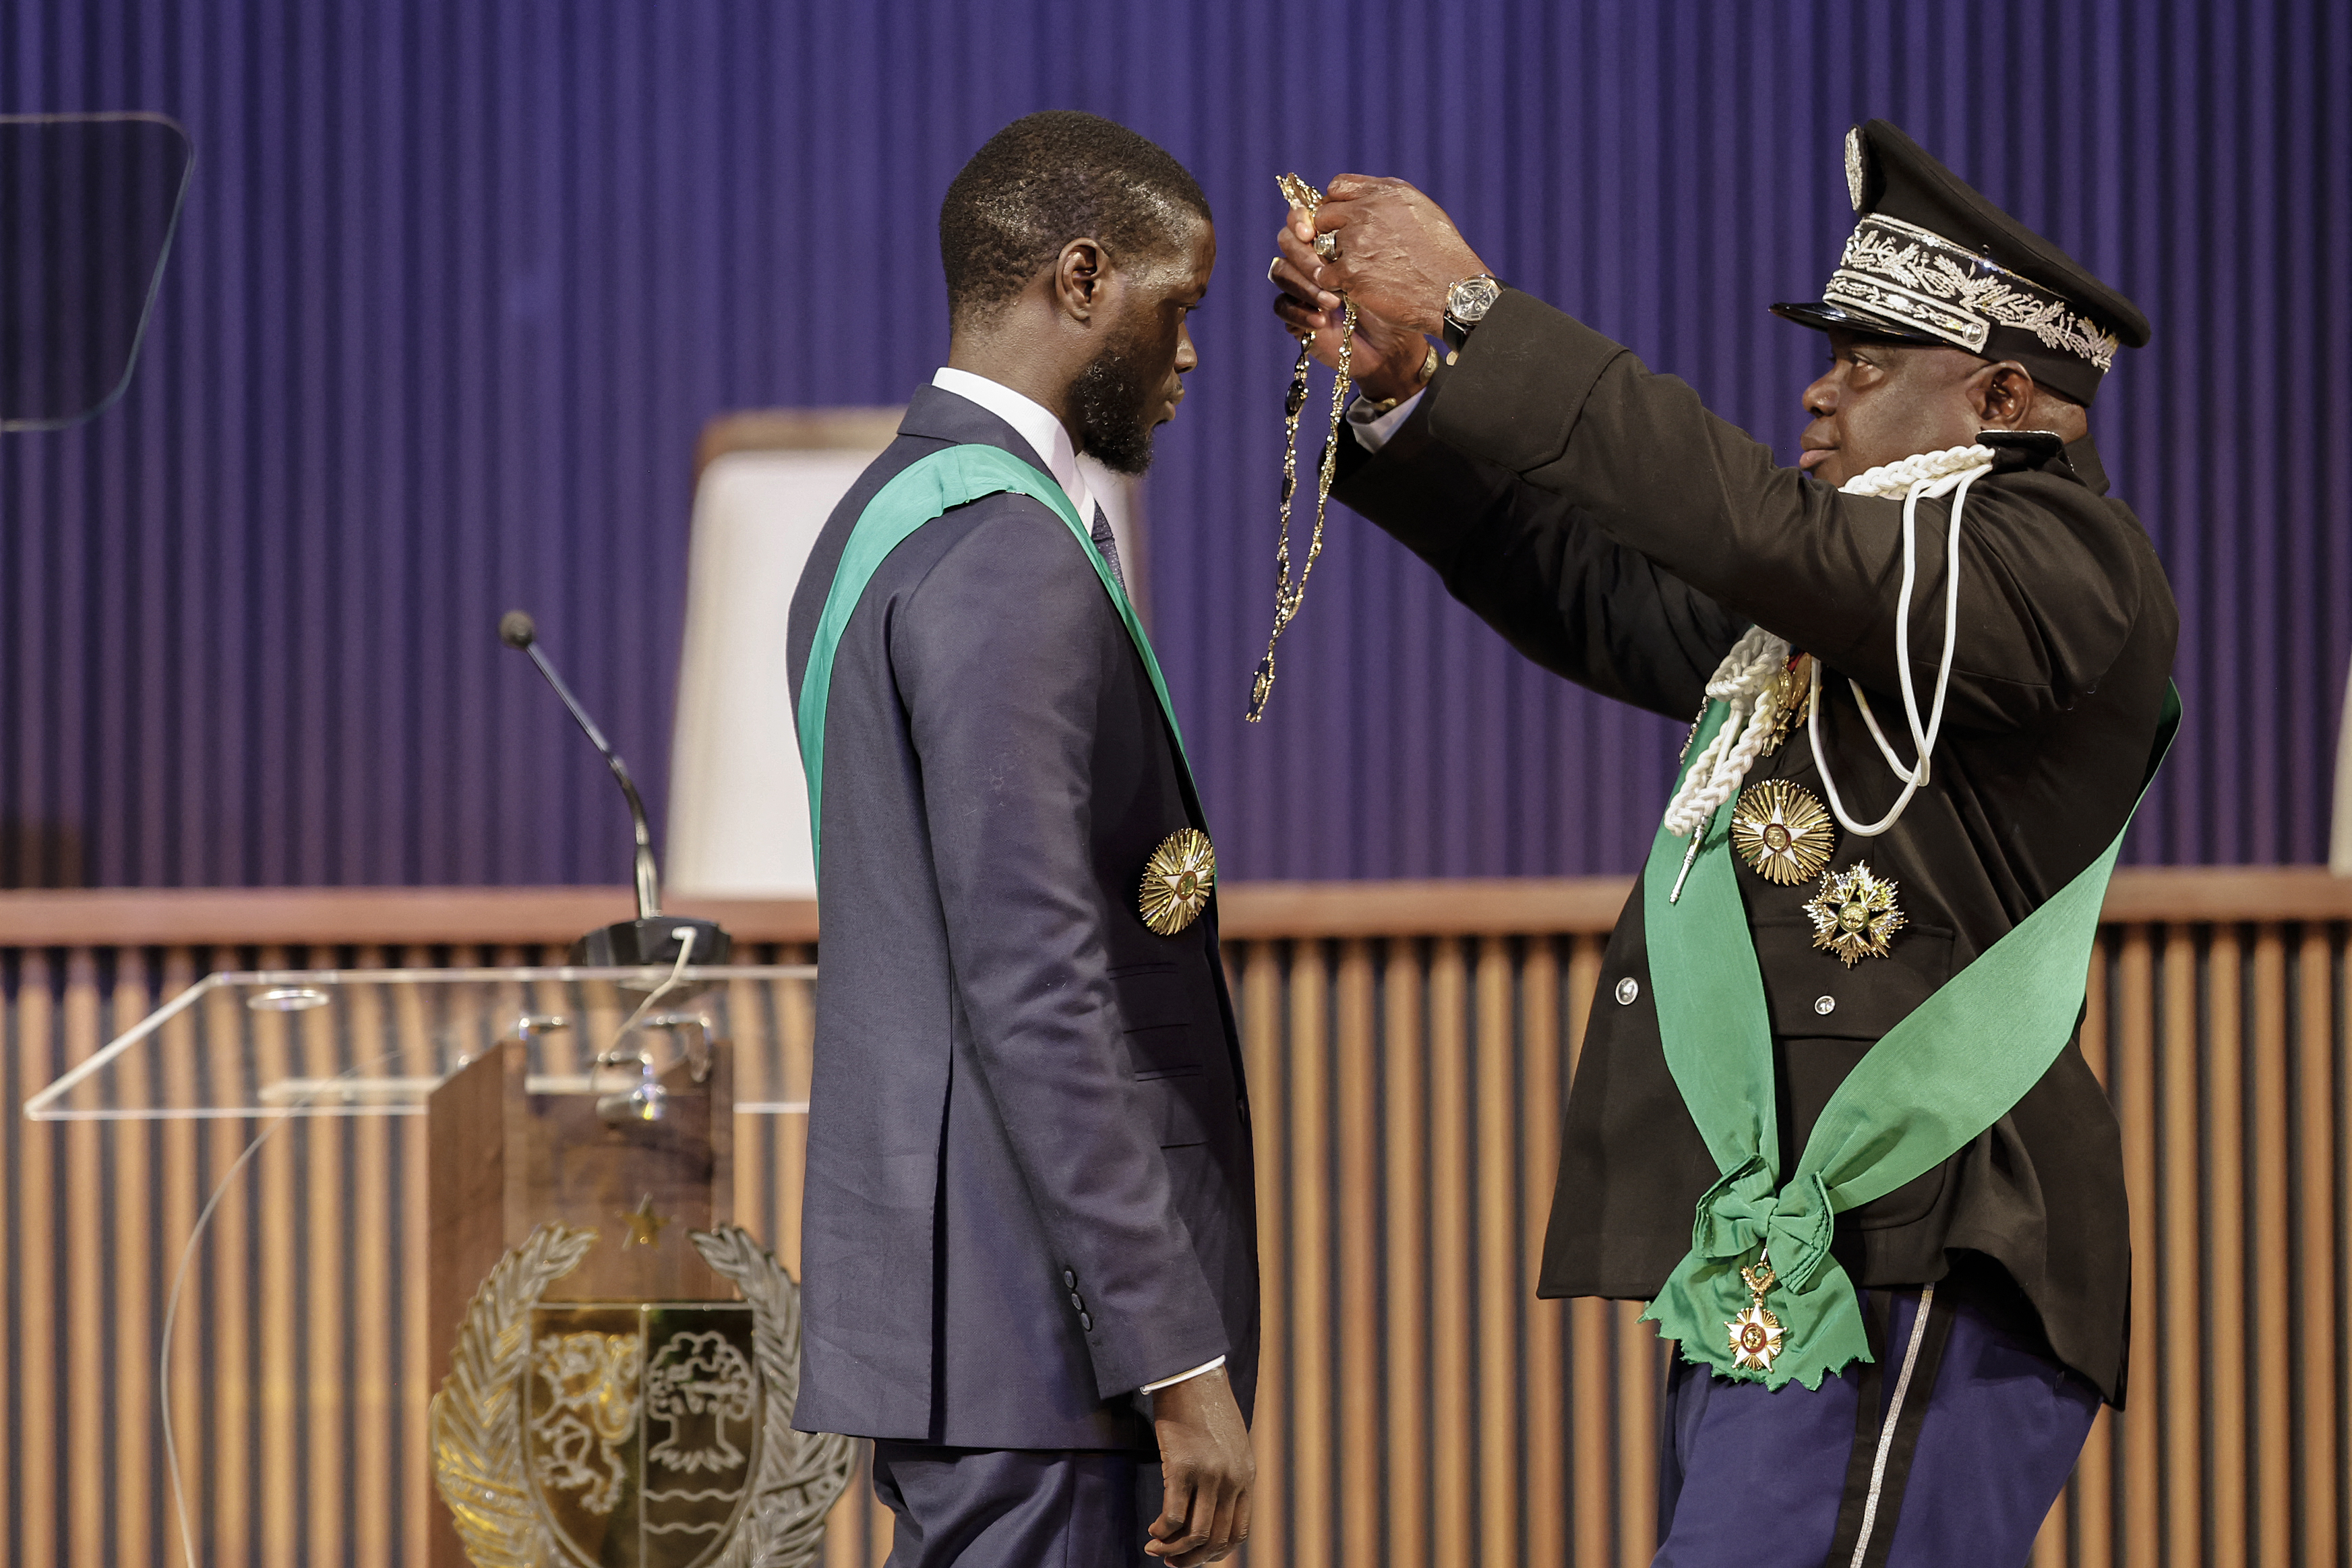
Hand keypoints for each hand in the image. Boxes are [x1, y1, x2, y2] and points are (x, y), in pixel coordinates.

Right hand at [1145, 1366, 1252, 1564]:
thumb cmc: (1205, 1407)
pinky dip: (1162, 1531)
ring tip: (1155, 1547)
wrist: (1191, 1374)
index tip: (1195, 1556)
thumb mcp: (1229, 1445)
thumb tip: (1210, 1506)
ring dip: (1174, 1550)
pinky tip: (1153, 1529)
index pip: (1238, 1533)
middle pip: (1216, 1539)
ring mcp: (1209, 1474)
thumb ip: (1226, 1475)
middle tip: (1171, 1561)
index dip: (1215, 1553)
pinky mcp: (1183, 1465)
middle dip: (1192, 1559)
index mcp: (1246, 1477)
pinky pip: (1174, 1515)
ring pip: (1196, 1534)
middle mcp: (1232, 1480)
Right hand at [1269, 219, 1433, 402]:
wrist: (1395, 345)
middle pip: (1286, 241)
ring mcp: (1302, 287)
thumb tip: (1336, 203)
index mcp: (1331, 240)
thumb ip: (1362, 231)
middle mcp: (1313, 259)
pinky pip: (1281, 307)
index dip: (1299, 218)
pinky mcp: (1296, 316)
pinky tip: (1322, 322)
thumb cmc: (1397, 299)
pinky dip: (1299, 313)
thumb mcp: (1385, 260)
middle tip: (1324, 271)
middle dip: (1303, 255)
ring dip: (1305, 285)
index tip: (1309, 231)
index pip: (1303, 218)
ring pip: (1281, 272)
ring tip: (1333, 303)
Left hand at [1302, 174, 1490, 337]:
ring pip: (1323, 247)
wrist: (1454, 292)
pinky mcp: (1351, 271)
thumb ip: (1389, 202)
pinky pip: (1325, 276)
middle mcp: (1369, 210)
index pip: (1338, 186)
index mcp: (1387, 192)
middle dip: (1329, 234)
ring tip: (1361, 275)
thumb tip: (1365, 202)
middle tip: (1345, 253)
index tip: (1340, 222)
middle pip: (1324, 215)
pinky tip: (1357, 290)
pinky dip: (1336, 286)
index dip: (1335, 205)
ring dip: (1336, 262)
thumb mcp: (1422, 212)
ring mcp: (1357, 240)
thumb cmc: (1443, 257)